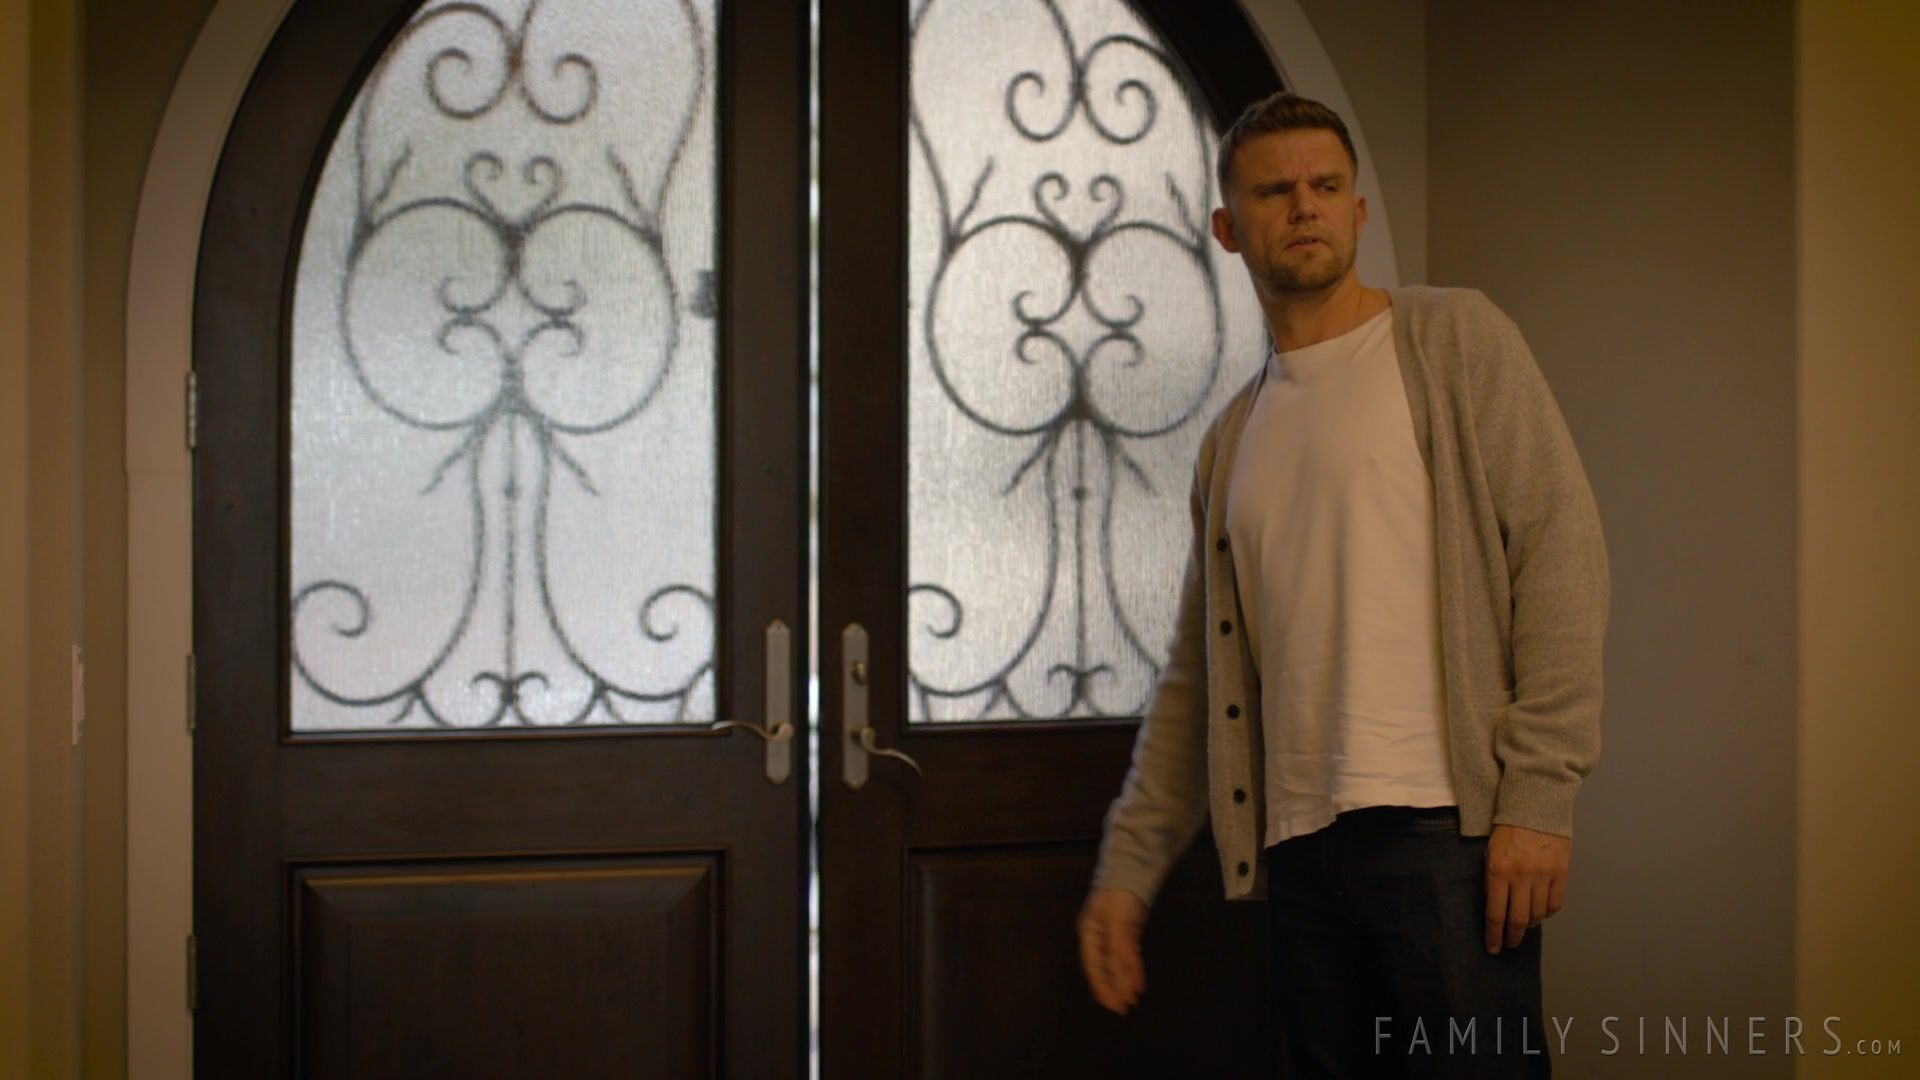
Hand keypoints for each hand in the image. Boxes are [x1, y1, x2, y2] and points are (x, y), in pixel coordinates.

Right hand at [1077, 887, 1147, 1013]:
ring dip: (1124, 982)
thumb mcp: (1117, 923)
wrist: (1132, 869)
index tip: (1111, 1004)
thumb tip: (1123, 979)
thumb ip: (1120, 952)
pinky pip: (1128, 955)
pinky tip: (1137, 981)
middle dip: (1113, 988)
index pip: (1093, 966)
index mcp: (1089, 934)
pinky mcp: (1127, 932)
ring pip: (1116, 964)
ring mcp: (1112, 934)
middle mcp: (1098, 937)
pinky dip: (1132, 969)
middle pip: (1104, 968)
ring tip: (1132, 999)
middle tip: (1124, 1008)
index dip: (1102, 986)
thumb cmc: (1118, 896)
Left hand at [1485, 824, 1570, 953]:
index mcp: (1498, 871)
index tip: (1493, 948)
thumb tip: (1496, 908)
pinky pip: (1555, 903)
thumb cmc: (1507, 829)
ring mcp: (1543, 875)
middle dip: (1512, 937)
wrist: (1535, 806)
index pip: (1495, 914)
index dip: (1494, 935)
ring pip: (1537, 914)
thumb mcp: (1490, 852)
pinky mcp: (1561, 873)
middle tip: (1509, 944)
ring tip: (1524, 927)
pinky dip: (1547, 912)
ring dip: (1529, 925)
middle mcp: (1521, 877)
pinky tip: (1540, 913)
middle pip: (1517, 919)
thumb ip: (1492, 880)